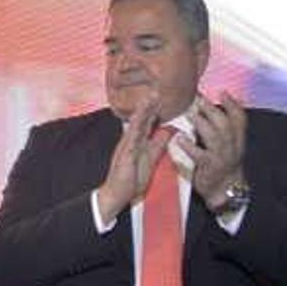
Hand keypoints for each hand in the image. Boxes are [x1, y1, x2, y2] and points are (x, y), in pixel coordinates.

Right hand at [97, 94, 171, 223]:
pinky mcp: (125, 154)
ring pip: (136, 125)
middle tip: (156, 90)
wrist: (116, 195)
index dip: (154, 109)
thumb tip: (170, 130)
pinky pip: (132, 138)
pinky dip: (136, 128)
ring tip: (149, 98)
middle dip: (148, 105)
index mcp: (137, 142)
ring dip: (143, 111)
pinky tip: (140, 118)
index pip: (147, 122)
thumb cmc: (131, 179)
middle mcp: (130, 141)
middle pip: (141, 120)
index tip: (162, 96)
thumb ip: (159, 144)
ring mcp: (126, 146)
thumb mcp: (151, 159)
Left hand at [183, 92, 246, 210]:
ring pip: (215, 136)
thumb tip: (212, 111)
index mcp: (237, 140)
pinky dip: (189, 146)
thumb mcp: (230, 146)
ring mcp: (221, 156)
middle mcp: (232, 146)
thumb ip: (224, 130)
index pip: (240, 119)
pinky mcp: (209, 167)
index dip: (233, 104)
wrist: (226, 191)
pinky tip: (180, 138)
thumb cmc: (223, 165)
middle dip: (213, 110)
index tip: (222, 92)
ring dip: (202, 123)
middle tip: (200, 99)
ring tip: (191, 114)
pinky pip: (199, 155)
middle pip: (225, 124)